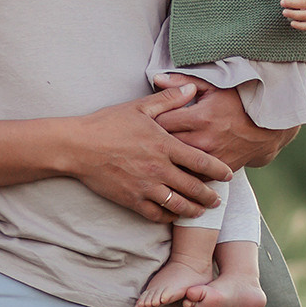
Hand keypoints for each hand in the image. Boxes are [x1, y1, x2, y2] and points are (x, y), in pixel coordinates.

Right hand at [70, 85, 230, 222]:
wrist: (78, 146)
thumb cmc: (108, 124)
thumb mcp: (140, 107)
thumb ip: (169, 99)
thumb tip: (191, 89)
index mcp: (164, 145)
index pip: (201, 161)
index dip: (218, 170)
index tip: (227, 175)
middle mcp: (159, 169)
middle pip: (194, 187)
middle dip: (210, 196)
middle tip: (218, 199)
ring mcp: (146, 187)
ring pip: (178, 205)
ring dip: (194, 209)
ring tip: (201, 210)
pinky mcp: (132, 200)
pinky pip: (157, 214)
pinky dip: (169, 217)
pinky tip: (175, 215)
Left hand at [153, 79, 297, 168]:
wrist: (267, 127)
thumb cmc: (237, 102)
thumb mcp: (212, 87)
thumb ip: (182, 83)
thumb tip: (156, 78)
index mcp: (200, 117)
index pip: (161, 122)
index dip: (147, 124)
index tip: (140, 124)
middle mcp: (204, 139)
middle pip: (165, 146)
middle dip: (151, 145)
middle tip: (140, 144)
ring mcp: (212, 158)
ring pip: (177, 165)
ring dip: (164, 162)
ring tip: (151, 160)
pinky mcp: (219, 171)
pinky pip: (193, 177)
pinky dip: (182, 175)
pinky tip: (171, 173)